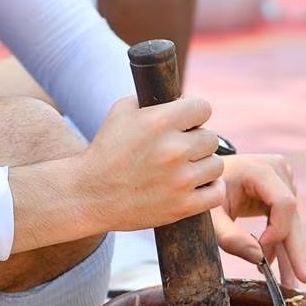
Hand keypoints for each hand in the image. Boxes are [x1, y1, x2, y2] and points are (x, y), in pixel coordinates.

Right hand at [80, 95, 224, 232]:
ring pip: (216, 165)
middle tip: (180, 148)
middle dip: (196, 141)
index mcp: (158, 121)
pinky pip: (216, 192)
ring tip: (184, 168)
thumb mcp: (120, 112)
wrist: (89, 194)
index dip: (194, 114)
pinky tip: (192, 185)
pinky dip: (207, 189)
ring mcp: (179, 180)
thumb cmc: (106, 150)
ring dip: (202, 165)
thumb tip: (179, 99)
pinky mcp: (182, 206)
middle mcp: (173, 149)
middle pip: (211, 138)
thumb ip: (150, 100)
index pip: (203, 107)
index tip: (186, 122)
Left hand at [212, 153, 305, 287]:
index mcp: (258, 169)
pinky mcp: (279, 189)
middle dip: (295, 250)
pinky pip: (284, 221)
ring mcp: (280, 178)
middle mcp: (275, 170)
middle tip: (305, 278)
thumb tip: (258, 259)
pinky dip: (278, 243)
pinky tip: (275, 266)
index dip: (277, 230)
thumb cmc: (203, 193)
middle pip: (291, 215)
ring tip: (290, 282)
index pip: (284, 203)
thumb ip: (228, 235)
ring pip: (290, 222)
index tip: (260, 249)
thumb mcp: (210, 214)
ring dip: (288, 252)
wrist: (199, 176)